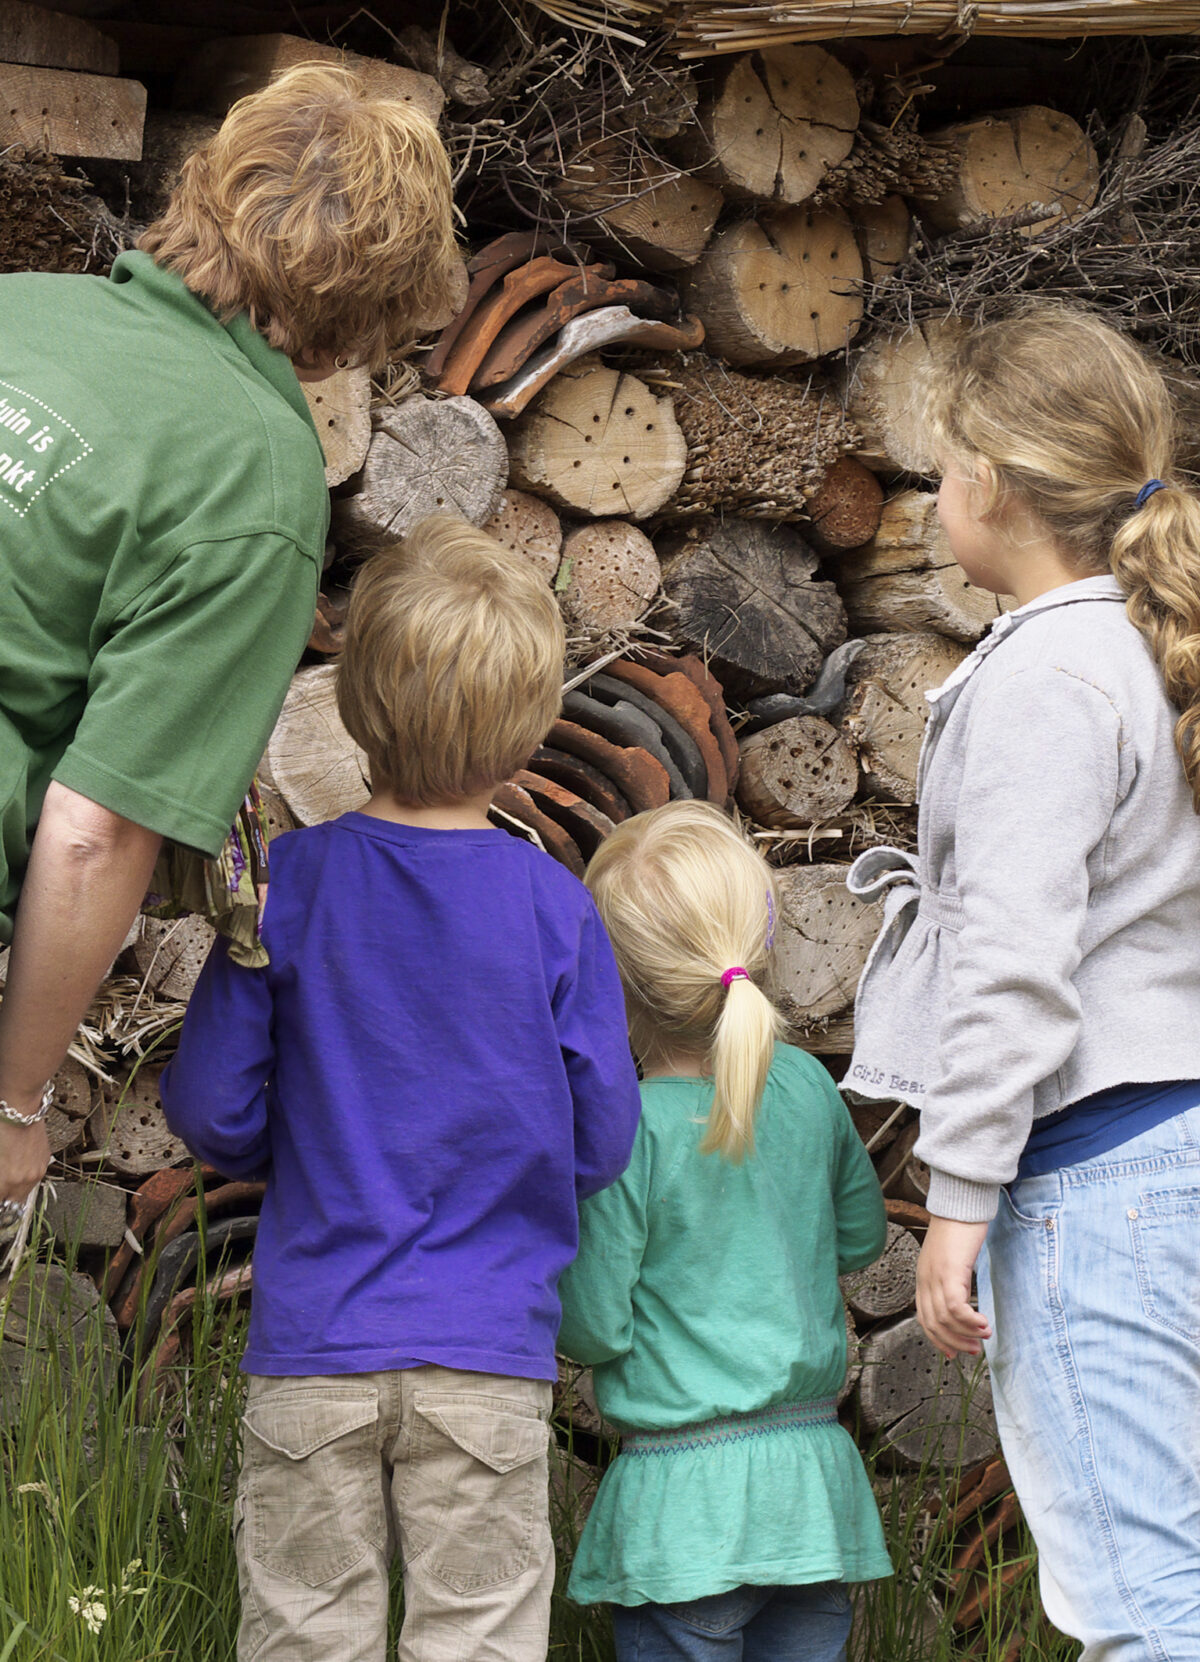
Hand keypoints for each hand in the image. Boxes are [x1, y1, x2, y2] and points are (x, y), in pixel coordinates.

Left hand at [0, 1117, 49, 1213]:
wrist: (19, 1107)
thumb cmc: (0, 1129)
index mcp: (9, 1180)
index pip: (1, 1206)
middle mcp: (27, 1179)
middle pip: (13, 1205)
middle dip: (4, 1201)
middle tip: (0, 1189)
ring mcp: (39, 1170)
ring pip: (24, 1193)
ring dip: (12, 1192)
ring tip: (5, 1180)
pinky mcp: (45, 1160)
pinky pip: (32, 1178)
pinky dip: (22, 1178)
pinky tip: (14, 1167)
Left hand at [916, 1217, 991, 1359]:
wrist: (961, 1203)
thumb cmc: (959, 1228)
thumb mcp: (950, 1259)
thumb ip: (951, 1279)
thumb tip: (961, 1302)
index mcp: (923, 1278)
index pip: (924, 1319)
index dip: (939, 1339)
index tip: (955, 1353)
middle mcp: (925, 1279)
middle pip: (933, 1324)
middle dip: (954, 1342)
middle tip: (974, 1350)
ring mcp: (935, 1276)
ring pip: (944, 1319)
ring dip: (966, 1334)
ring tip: (983, 1337)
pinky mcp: (949, 1271)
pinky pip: (955, 1307)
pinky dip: (969, 1321)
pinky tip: (984, 1324)